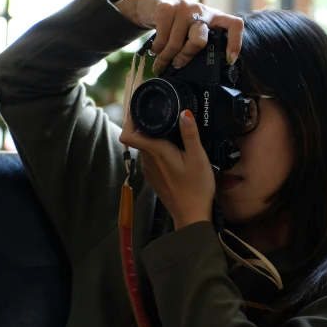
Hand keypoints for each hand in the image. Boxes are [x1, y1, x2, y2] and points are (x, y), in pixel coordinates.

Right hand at [114, 0, 242, 74]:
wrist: (153, 4)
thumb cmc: (177, 23)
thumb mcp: (193, 30)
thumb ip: (200, 43)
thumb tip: (202, 74)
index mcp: (214, 18)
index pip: (234, 25)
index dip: (235, 43)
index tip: (229, 60)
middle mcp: (202, 10)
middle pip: (199, 40)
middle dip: (186, 56)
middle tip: (177, 65)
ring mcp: (185, 6)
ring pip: (177, 42)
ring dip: (166, 57)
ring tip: (161, 63)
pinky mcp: (167, 7)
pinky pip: (162, 36)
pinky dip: (157, 48)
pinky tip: (155, 50)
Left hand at [119, 109, 214, 229]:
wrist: (192, 215)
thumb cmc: (196, 188)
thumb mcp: (198, 157)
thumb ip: (190, 134)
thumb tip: (184, 112)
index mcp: (156, 152)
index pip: (128, 134)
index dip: (131, 120)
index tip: (142, 110)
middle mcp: (148, 161)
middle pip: (137, 137)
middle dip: (147, 125)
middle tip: (164, 116)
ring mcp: (149, 170)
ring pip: (144, 147)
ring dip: (153, 138)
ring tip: (171, 132)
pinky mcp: (153, 177)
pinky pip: (150, 158)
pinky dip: (157, 150)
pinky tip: (173, 151)